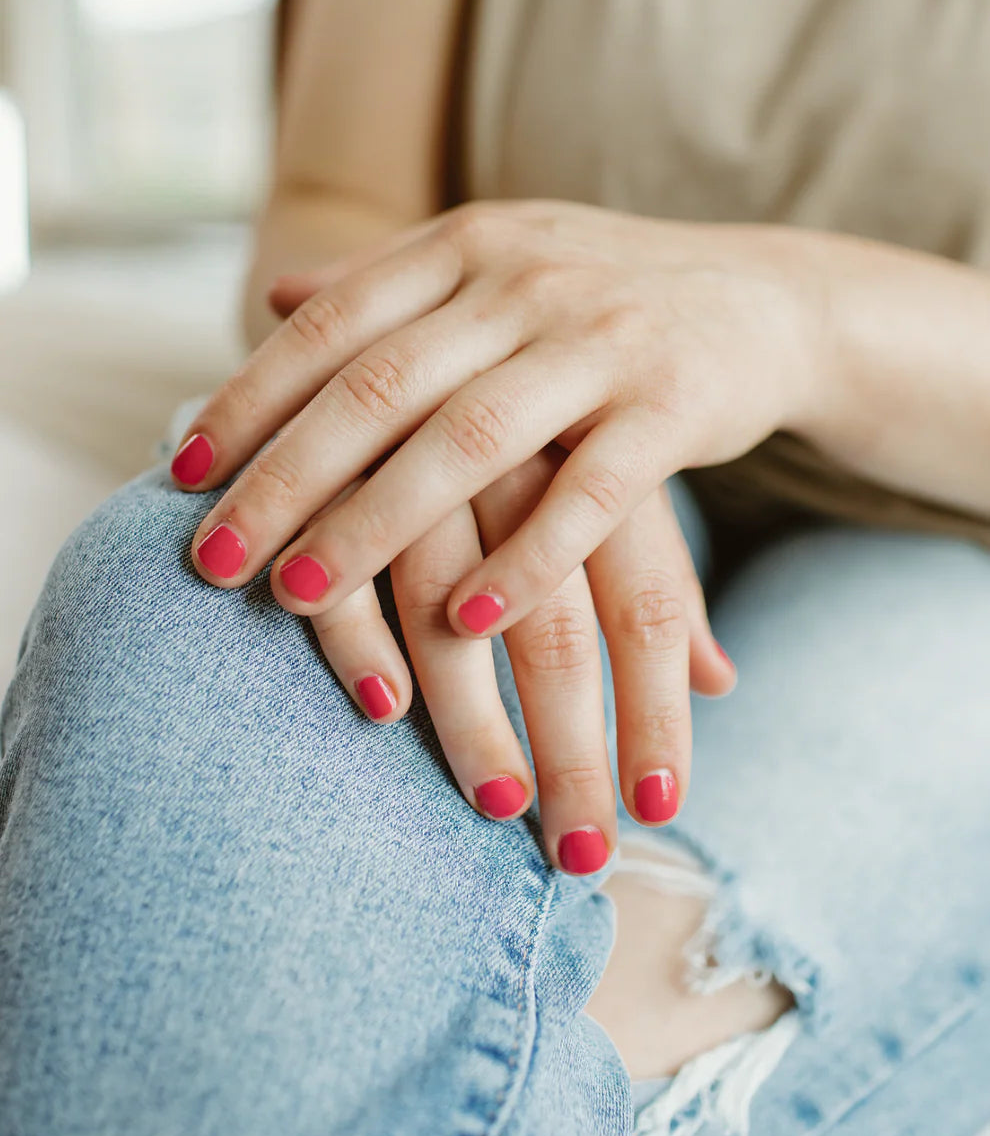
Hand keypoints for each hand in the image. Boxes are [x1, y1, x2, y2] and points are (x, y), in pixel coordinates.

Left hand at [170, 202, 818, 843]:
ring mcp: (602, 339)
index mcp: (465, 247)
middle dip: (286, 477)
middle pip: (380, 387)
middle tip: (212, 560)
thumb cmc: (602, 297)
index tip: (180, 475)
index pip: (333, 326)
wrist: (766, 298)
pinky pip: (592, 493)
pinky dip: (530, 559)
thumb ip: (388, 285)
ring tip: (299, 599)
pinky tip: (471, 623)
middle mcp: (523, 281)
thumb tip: (273, 296)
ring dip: (377, 525)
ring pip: (470, 440)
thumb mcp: (495, 265)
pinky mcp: (674, 405)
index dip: (250, 398)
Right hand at [267, 433, 732, 870]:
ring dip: (478, 722)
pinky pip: (353, 568)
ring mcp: (429, 453)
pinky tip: (388, 711)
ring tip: (501, 814)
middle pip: (567, 626)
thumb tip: (723, 678)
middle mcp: (525, 451)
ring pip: (459, 612)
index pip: (647, 600)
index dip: (656, 712)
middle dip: (576, 748)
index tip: (662, 810)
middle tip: (586, 854)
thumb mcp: (604, 470)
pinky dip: (367, 638)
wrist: (447, 281)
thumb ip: (648, 575)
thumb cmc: (542, 407)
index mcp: (596, 449)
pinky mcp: (340, 459)